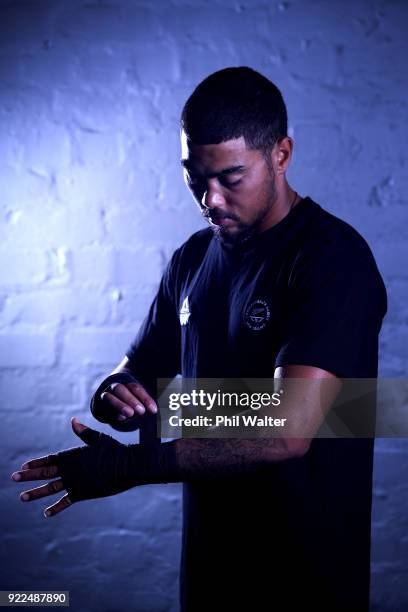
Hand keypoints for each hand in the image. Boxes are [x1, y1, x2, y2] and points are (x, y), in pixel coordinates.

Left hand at [10, 417, 147, 516]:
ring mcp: (75, 482)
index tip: (24, 465)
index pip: (50, 459)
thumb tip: (73, 421)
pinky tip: (46, 513)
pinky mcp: (83, 493)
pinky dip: (56, 508)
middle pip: (45, 473)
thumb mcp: (98, 439)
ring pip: (51, 488)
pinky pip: (66, 502)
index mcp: (73, 455)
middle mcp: (71, 469)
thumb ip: (84, 433)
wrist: (127, 466)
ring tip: (22, 497)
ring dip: (35, 492)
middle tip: (14, 477)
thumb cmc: (115, 450)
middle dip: (28, 475)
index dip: (36, 462)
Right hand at [101, 380, 157, 421]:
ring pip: (109, 397)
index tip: (154, 410)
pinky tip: (122, 418)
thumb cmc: (131, 399)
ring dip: (120, 405)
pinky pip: (104, 407)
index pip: (136, 388)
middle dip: (131, 400)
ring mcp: (105, 395)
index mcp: (127, 382)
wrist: (111, 399)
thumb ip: (147, 403)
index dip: (145, 399)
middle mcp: (115, 386)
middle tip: (141, 411)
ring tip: (130, 414)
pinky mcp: (99, 405)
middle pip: (121, 389)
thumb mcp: (140, 399)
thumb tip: (156, 410)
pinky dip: (113, 413)